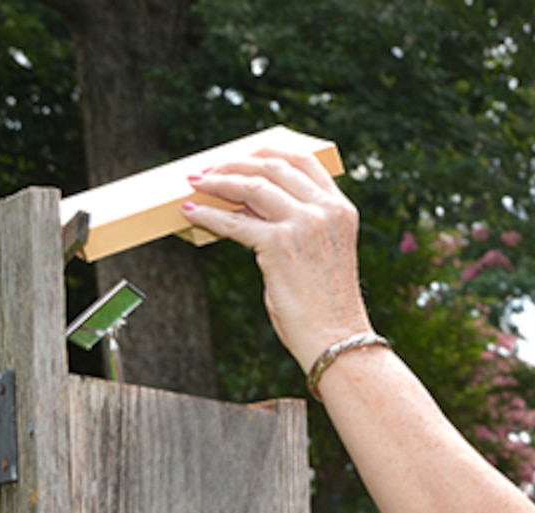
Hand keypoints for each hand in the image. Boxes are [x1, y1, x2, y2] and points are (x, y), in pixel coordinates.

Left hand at [182, 151, 374, 371]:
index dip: (267, 152)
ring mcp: (304, 225)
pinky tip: (192, 212)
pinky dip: (209, 215)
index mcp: (341, 209)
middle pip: (272, 167)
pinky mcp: (279, 245)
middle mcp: (326, 210)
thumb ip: (296, 223)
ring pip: (251, 186)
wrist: (337, 339)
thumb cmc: (326, 305)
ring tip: (196, 184)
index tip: (243, 155)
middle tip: (209, 170)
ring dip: (218, 182)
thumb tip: (248, 205)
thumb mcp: (319, 252)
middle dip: (235, 164)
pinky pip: (234, 221)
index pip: (303, 160)